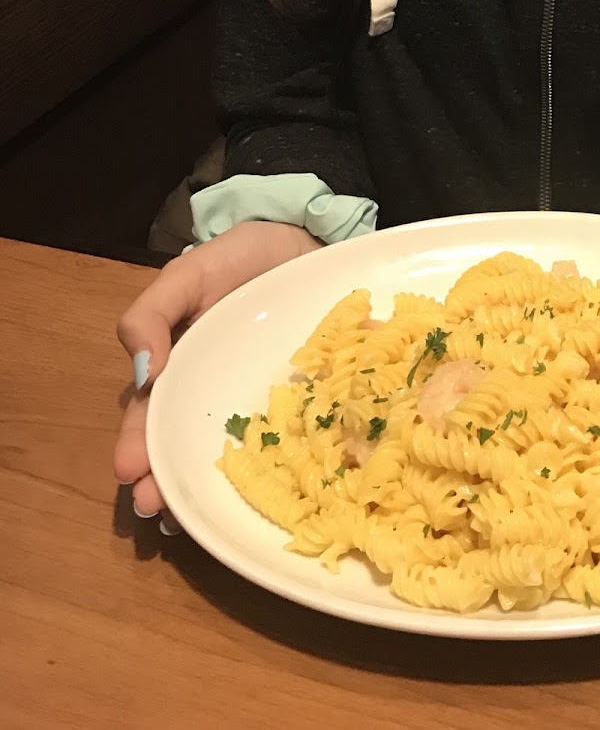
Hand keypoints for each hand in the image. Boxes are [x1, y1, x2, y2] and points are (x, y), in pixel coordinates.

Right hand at [114, 222, 320, 532]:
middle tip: (160, 512)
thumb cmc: (241, 258)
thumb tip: (143, 367)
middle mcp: (217, 393)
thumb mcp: (188, 274)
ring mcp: (261, 400)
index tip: (131, 475)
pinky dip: (285, 465)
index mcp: (183, 369)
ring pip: (236, 452)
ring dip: (212, 486)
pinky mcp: (306, 399)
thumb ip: (154, 313)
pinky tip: (278, 494)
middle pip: (186, 444)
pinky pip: (295, 435)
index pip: (151, 416)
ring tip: (194, 518)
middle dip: (168, 480)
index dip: (138, 446)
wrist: (306, 243)